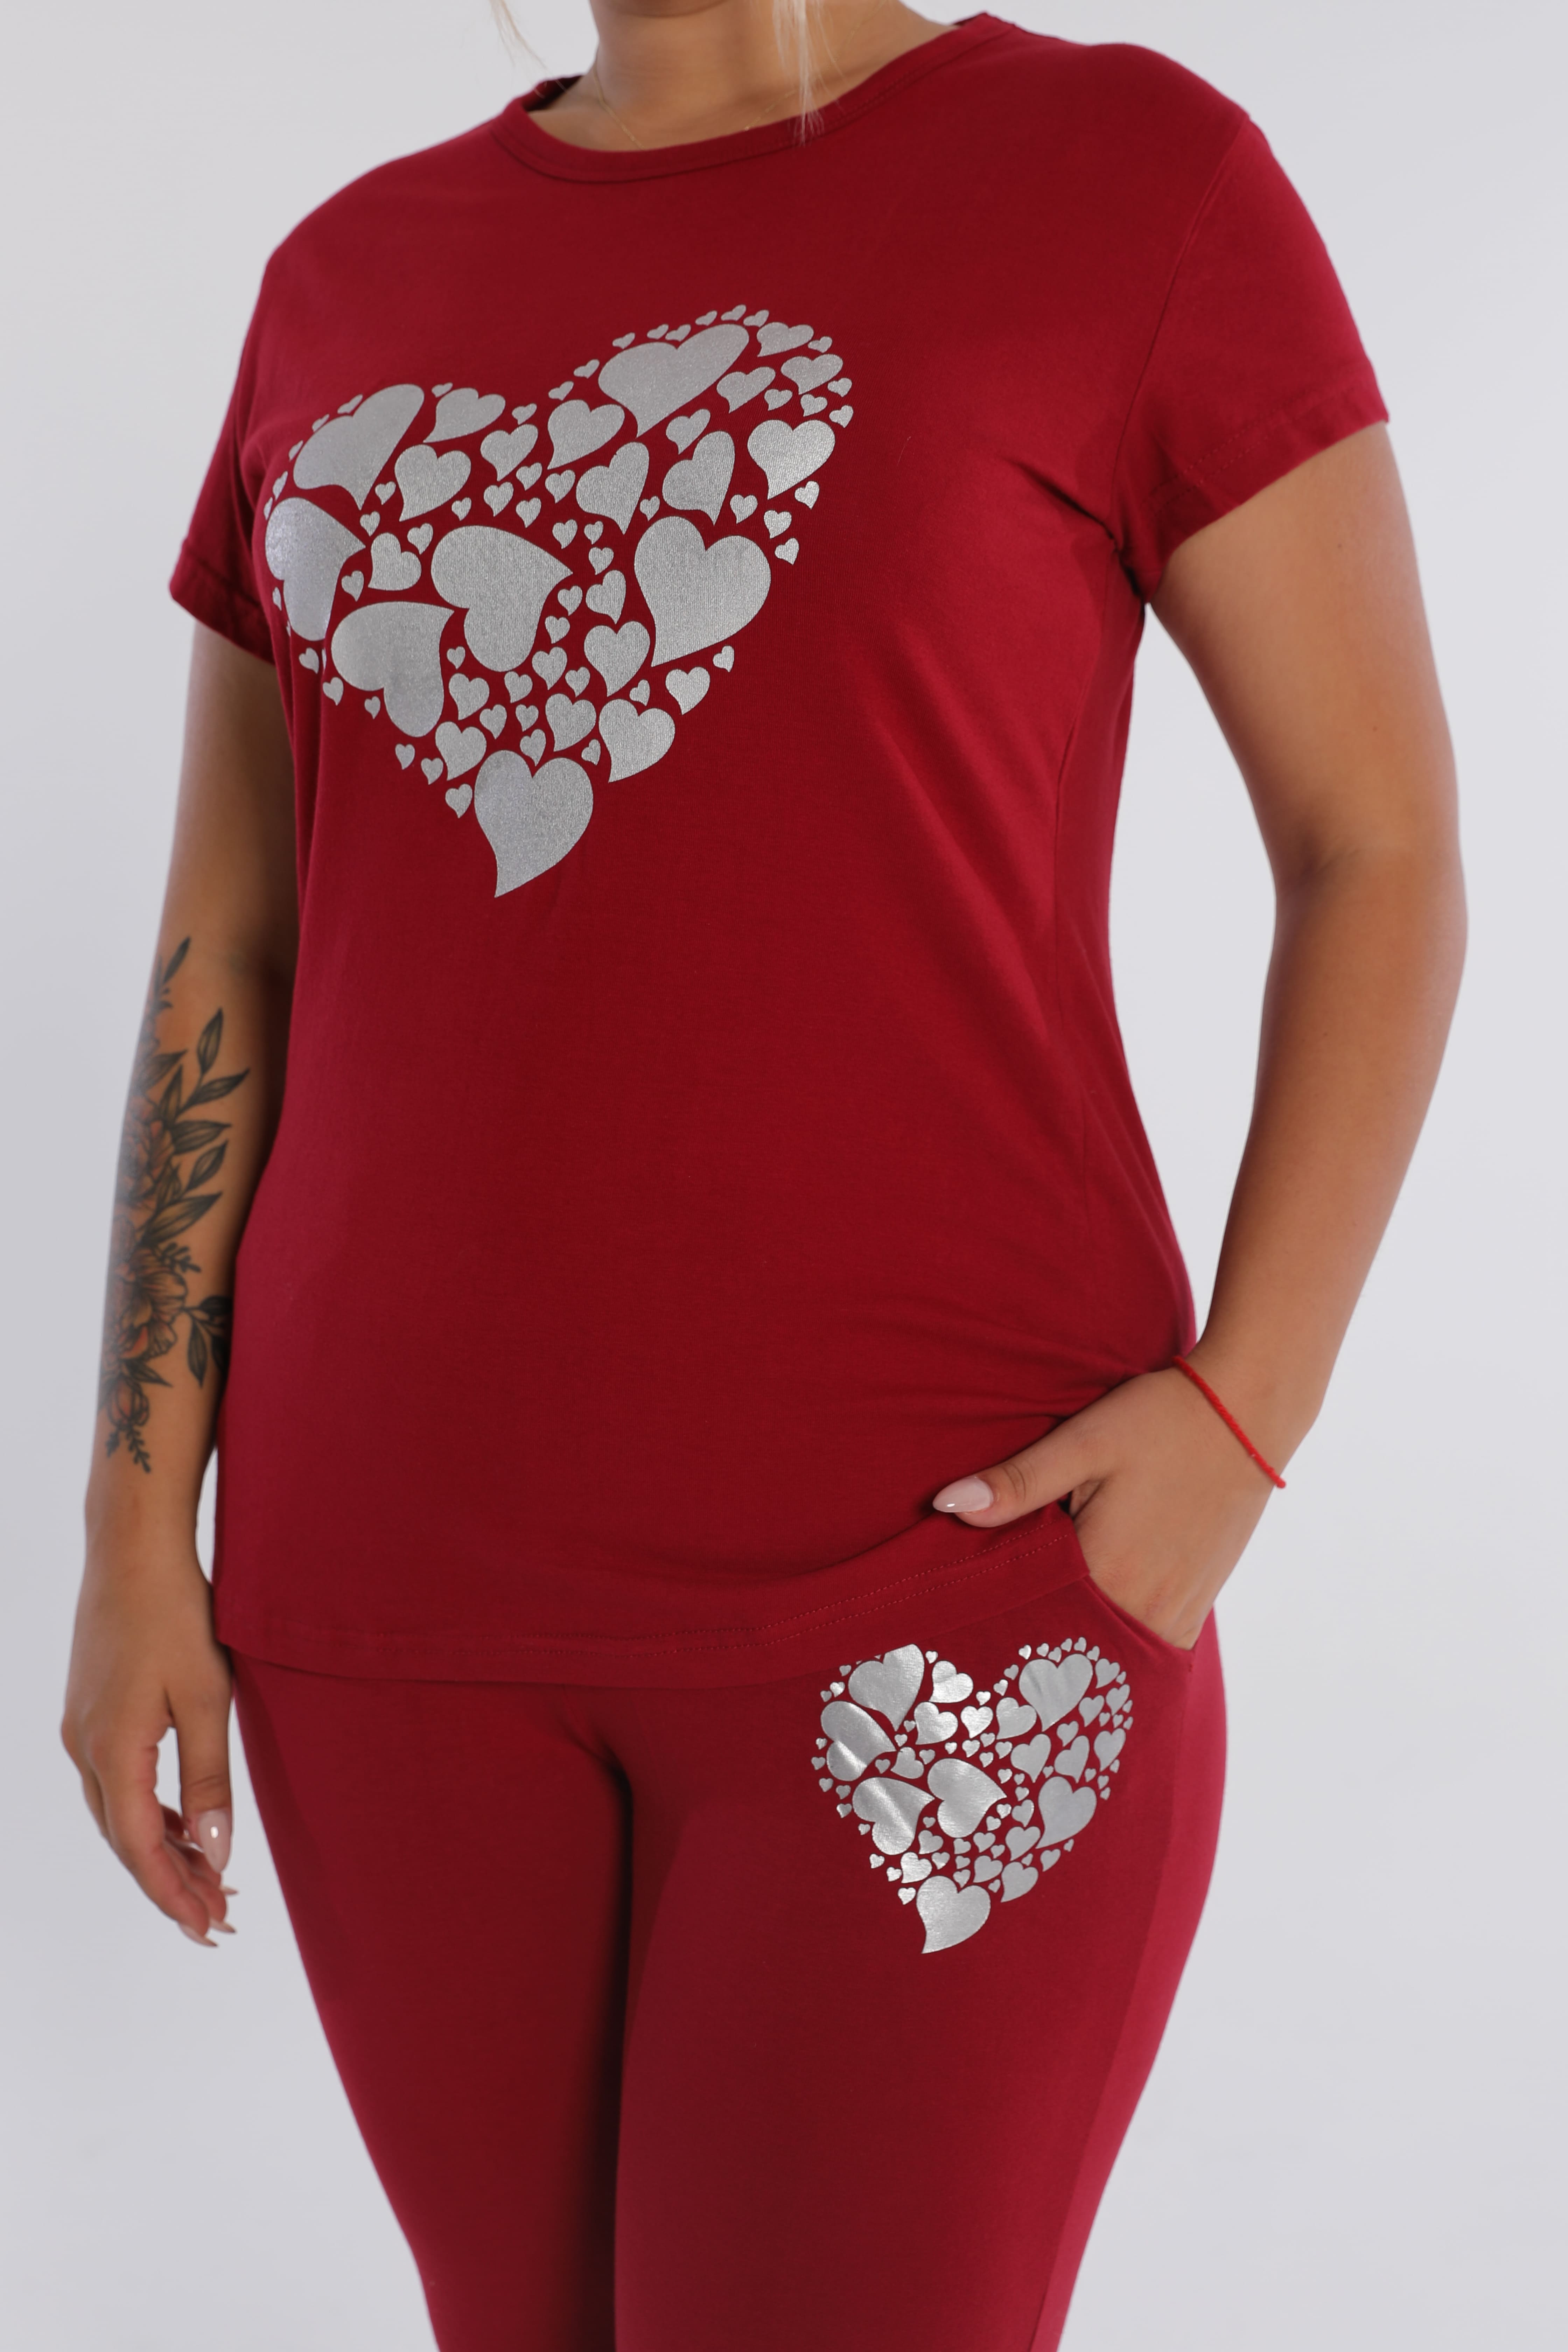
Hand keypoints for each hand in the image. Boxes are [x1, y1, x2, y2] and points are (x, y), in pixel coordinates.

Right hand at [62, 1539, 235, 1944]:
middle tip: (216, 1921)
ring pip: (119, 1812)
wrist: (134, 1548)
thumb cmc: (177, 1613)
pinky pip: (117, 1781)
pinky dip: (149, 1811)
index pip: (140, 1848)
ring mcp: (83, 1727)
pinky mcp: (92, 1709)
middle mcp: (86, 1746)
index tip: (207, 1929)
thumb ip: (209, 1779)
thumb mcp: (209, 1698)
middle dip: (169, 1883)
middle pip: (125, 1839)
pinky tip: (182, 1823)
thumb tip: (216, 1852)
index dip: (173, 1894)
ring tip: (208, 1881)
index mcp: (113, 1751)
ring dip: (160, 1849)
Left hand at [932, 1365, 1281, 1648]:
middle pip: (1074, 1644)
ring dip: (1081, 1646)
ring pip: (1114, 1651)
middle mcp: (1145, 1603)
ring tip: (1043, 1635)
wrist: (1247, 1411)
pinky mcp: (1201, 1600)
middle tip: (997, 1639)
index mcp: (1106, 1568)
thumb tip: (946, 1506)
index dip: (998, 1623)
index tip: (969, 1628)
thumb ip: (1016, 1483)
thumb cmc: (1161, 1419)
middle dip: (1038, 1643)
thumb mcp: (1082, 1441)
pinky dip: (1123, 1641)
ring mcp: (1179, 1608)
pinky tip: (1097, 1623)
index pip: (1033, 1617)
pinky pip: (1152, 1642)